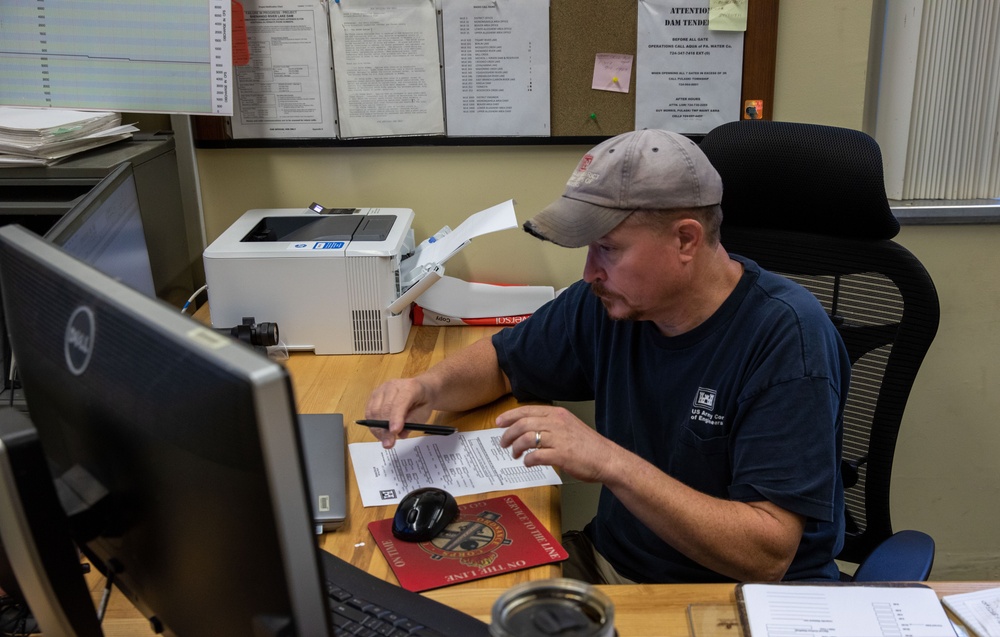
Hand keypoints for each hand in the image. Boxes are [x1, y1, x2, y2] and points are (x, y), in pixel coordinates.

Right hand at [364, 378, 432, 447]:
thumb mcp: (425, 412)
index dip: (395, 418)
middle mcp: (392, 385)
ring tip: (385, 441)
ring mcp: (381, 389)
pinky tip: (380, 433)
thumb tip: (400, 434)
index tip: (394, 432)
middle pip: (384, 408)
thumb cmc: (423, 401)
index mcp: (409, 387)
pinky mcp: (374, 395)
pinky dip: (373, 425)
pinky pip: (369, 412)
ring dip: (377, 429)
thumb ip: (414, 421)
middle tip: (389, 444)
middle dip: (385, 429)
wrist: (420, 388)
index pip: (399, 403)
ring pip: (374, 411)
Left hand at [496, 405, 617, 482]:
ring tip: (515, 454)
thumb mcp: (568, 426)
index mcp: (558, 414)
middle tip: (503, 442)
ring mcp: (559, 439)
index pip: (527, 410)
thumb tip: (528, 429)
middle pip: (523, 423)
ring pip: (527, 438)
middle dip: (508, 434)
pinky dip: (528, 460)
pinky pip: (536, 456)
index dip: (510, 416)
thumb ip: (550, 424)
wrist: (607, 459)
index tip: (499, 422)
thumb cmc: (588, 445)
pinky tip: (528, 463)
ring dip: (516, 447)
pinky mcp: (561, 455)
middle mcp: (557, 423)